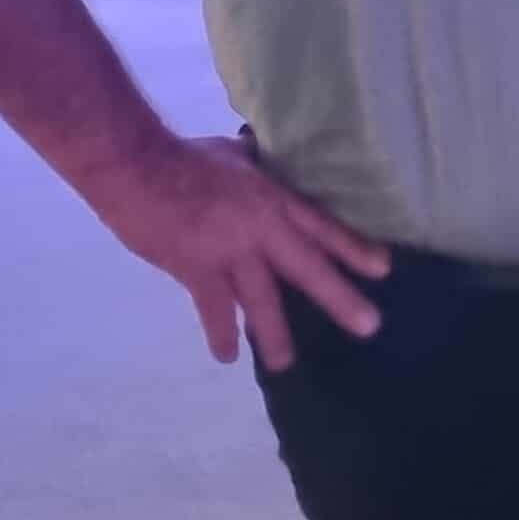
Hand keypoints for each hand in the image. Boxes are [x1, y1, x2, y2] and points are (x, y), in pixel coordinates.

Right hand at [89, 134, 389, 373]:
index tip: (382, 269)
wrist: (136, 165)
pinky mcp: (196, 268)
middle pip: (309, 267)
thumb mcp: (236, 155)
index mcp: (274, 199)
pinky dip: (220, 333)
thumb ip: (257, 168)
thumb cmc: (184, 157)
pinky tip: (226, 356)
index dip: (354, 248)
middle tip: (368, 326)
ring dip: (275, 334)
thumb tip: (262, 160)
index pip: (324, 227)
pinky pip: (213, 308)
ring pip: (263, 299)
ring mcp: (230, 251)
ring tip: (285, 364)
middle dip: (340, 298)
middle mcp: (262, 228)